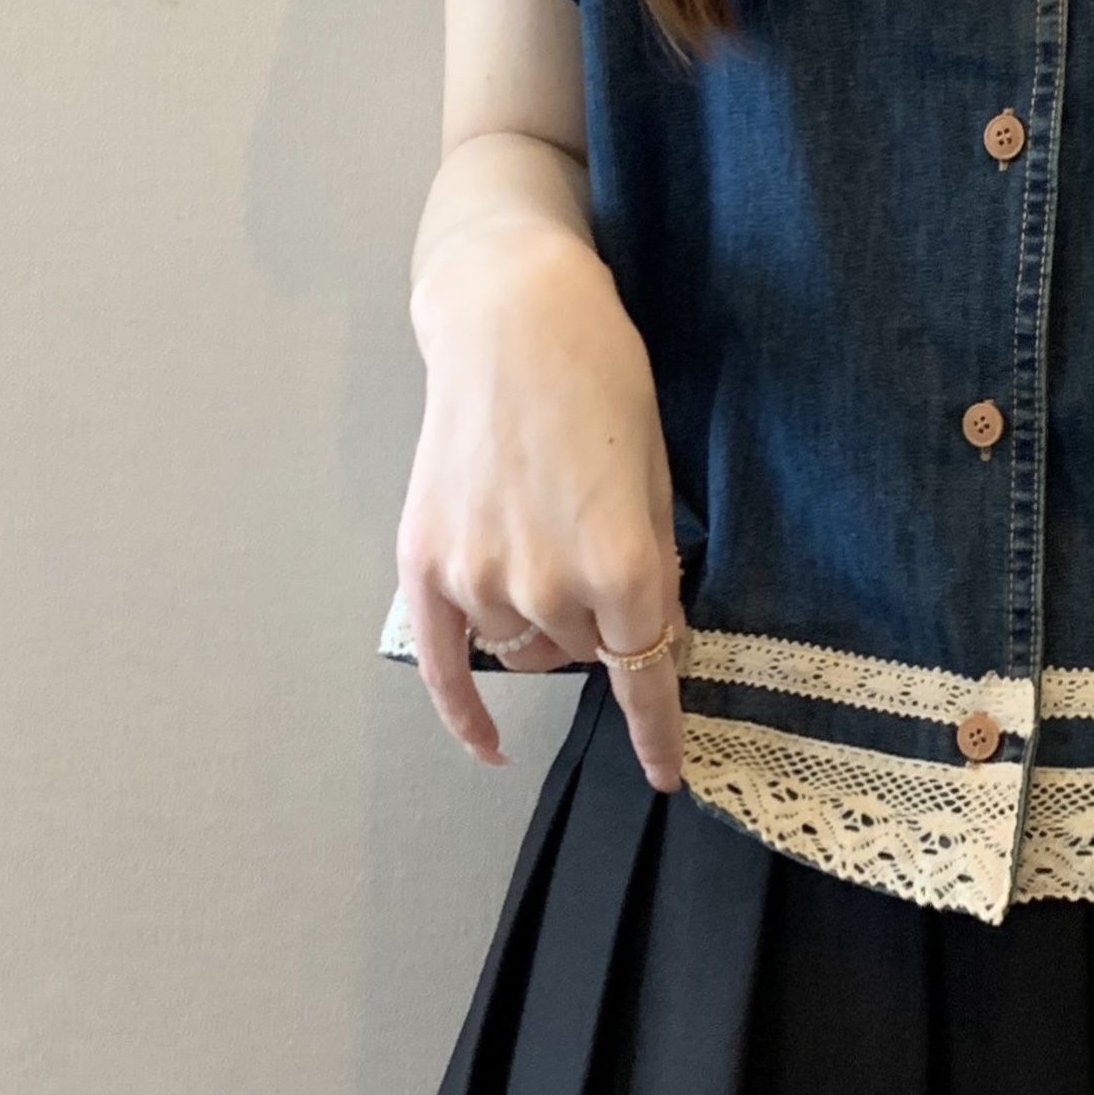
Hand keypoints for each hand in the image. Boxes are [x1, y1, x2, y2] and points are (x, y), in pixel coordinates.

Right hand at [394, 226, 686, 792]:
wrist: (510, 322)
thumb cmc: (603, 382)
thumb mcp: (659, 479)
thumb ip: (652, 571)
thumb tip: (648, 639)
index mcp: (623, 567)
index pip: (646, 677)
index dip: (660, 731)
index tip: (669, 772)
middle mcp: (548, 587)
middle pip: (588, 651)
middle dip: (602, 619)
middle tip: (593, 536)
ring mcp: (479, 580)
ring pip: (526, 648)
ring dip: (545, 623)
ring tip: (542, 537)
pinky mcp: (424, 564)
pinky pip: (444, 668)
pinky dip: (465, 713)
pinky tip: (488, 744)